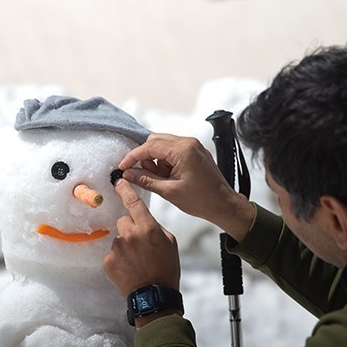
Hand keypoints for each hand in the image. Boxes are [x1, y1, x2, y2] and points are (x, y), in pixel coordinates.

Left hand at [102, 179, 179, 298]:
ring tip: (136, 261)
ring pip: (118, 239)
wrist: (154, 295)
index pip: (133, 202)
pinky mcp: (108, 261)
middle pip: (123, 221)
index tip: (118, 182)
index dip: (125, 189)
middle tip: (140, 245)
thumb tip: (145, 221)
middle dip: (130, 229)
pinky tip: (129, 268)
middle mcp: (130, 235)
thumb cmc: (165, 270)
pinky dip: (119, 260)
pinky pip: (112, 254)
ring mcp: (117, 248)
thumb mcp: (170, 243)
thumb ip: (156, 228)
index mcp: (148, 228)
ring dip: (125, 246)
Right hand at [118, 133, 254, 242]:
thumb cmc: (202, 200)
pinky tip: (166, 177)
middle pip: (155, 141)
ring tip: (157, 180)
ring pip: (163, 146)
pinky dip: (165, 162)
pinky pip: (173, 151)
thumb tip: (127, 174)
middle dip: (144, 157)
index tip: (122, 167)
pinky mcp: (195, 152)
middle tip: (137, 174)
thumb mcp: (169, 191)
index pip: (149, 146)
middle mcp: (188, 143)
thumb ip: (145, 180)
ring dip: (155, 160)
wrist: (224, 205)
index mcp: (183, 150)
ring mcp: (193, 146)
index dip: (133, 157)